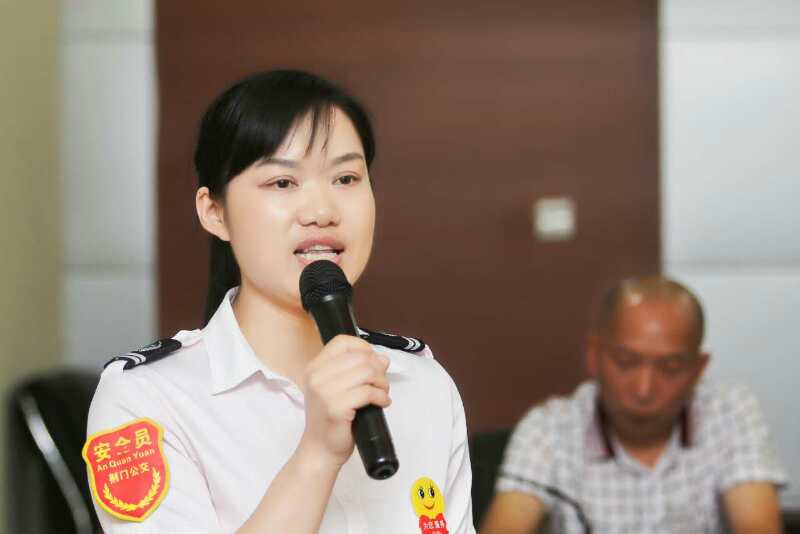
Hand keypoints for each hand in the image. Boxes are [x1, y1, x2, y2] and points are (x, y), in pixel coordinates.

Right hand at [298, 335, 390, 468]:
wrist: (320, 450)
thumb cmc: (332, 419)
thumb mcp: (338, 388)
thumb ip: (356, 370)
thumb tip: (383, 358)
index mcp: (314, 368)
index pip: (342, 342)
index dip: (363, 348)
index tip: (372, 363)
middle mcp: (316, 376)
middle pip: (360, 357)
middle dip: (378, 369)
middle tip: (381, 384)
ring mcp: (324, 392)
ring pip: (367, 372)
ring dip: (382, 383)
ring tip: (381, 394)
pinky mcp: (336, 407)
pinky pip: (368, 392)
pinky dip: (381, 397)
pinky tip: (381, 403)